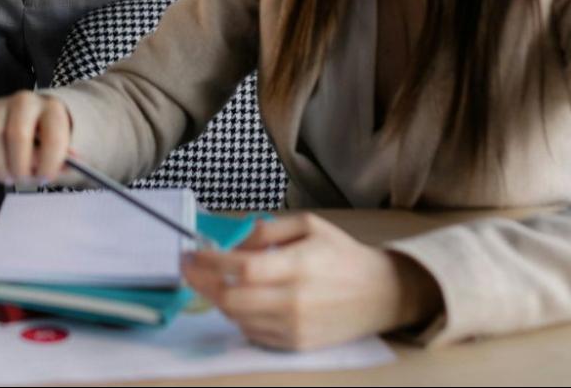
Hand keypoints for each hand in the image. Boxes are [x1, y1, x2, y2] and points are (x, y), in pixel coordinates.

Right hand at [0, 91, 80, 186]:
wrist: (34, 122)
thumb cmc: (49, 143)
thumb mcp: (63, 155)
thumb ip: (62, 164)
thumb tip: (54, 170)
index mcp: (53, 110)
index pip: (52, 137)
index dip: (48, 164)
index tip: (45, 180)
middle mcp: (26, 100)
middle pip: (17, 135)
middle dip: (18, 166)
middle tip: (21, 181)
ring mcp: (1, 104)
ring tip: (6, 180)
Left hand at [181, 213, 441, 350]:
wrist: (381, 294)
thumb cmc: (343, 254)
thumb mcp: (310, 226)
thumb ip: (268, 230)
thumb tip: (234, 241)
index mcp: (298, 266)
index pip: (242, 268)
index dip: (209, 262)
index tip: (189, 253)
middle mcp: (295, 301)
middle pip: (232, 299)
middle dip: (202, 284)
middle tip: (189, 269)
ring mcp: (294, 327)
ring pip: (237, 318)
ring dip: (217, 299)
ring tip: (212, 280)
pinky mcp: (296, 344)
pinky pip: (253, 333)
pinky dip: (238, 316)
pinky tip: (238, 299)